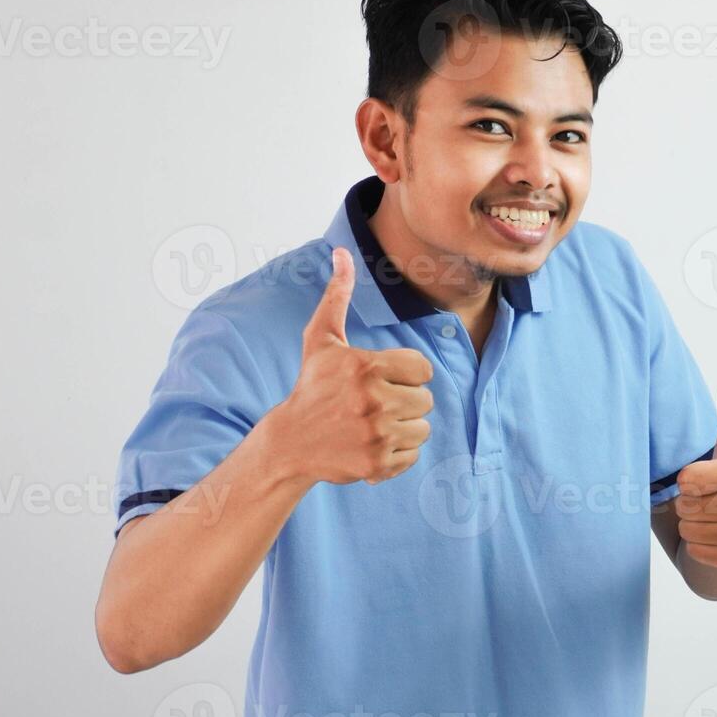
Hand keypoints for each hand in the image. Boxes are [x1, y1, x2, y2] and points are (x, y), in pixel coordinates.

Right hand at [266, 246, 433, 485]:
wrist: (291, 442)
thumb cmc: (311, 385)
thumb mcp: (321, 339)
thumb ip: (337, 296)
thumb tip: (342, 252)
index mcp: (367, 367)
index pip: (422, 369)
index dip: (406, 374)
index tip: (383, 379)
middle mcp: (374, 401)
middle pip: (425, 400)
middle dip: (405, 401)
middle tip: (375, 404)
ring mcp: (376, 435)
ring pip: (423, 429)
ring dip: (405, 426)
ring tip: (375, 423)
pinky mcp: (377, 464)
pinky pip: (413, 455)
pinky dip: (398, 452)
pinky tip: (373, 443)